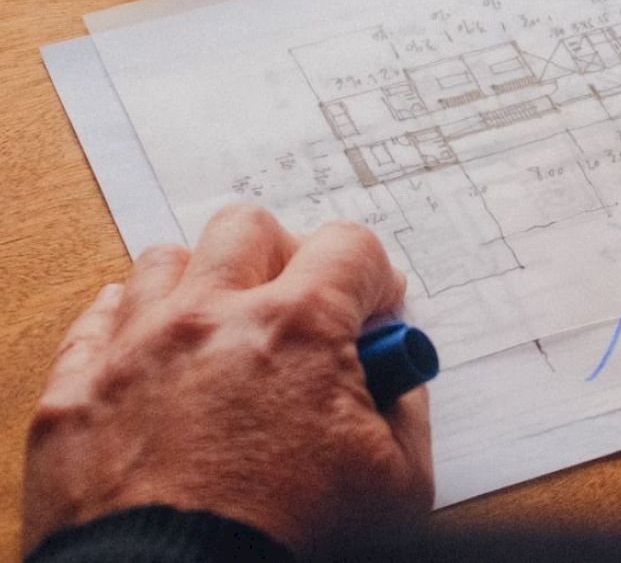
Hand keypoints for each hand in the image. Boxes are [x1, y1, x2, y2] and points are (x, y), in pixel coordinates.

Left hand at [23, 205, 432, 556]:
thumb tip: (393, 374)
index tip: (373, 309)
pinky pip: (97, 320)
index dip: (374, 276)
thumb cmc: (288, 553)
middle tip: (300, 309)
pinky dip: (129, 326)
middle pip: (250, 228)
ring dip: (205, 284)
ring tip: (223, 335)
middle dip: (287, 257)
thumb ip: (406, 408)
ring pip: (167, 261)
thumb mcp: (399, 487)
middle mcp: (211, 321)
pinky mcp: (75, 397)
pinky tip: (156, 356)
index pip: (350, 246)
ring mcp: (134, 352)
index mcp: (298, 332)